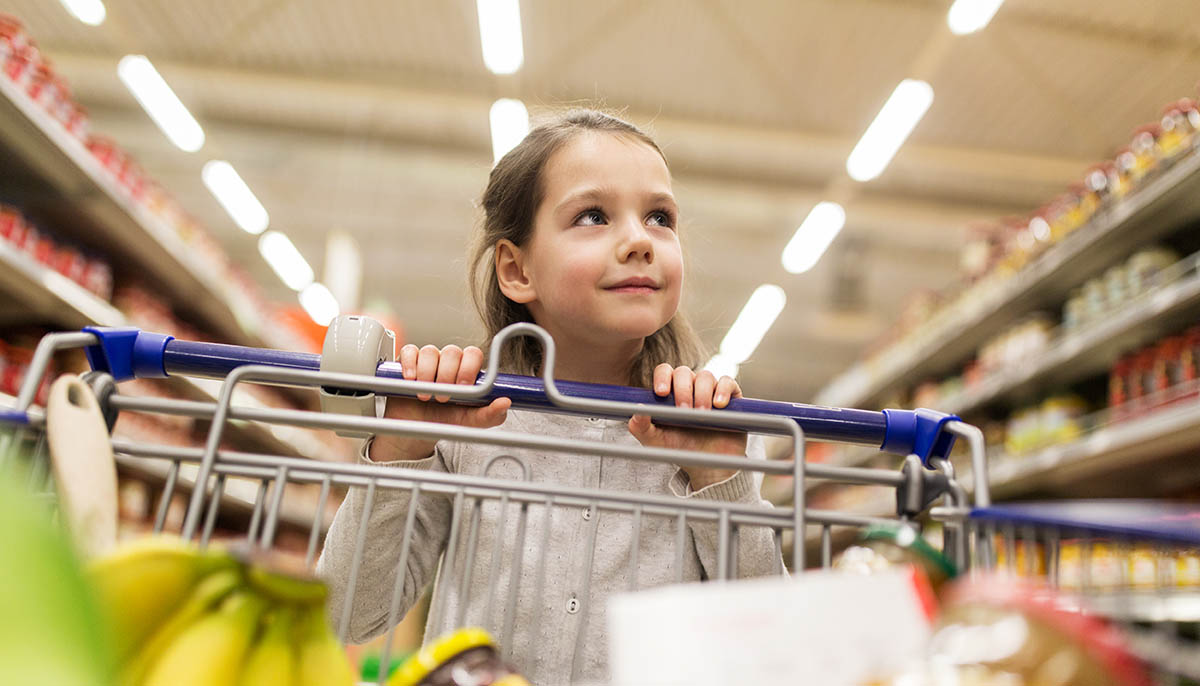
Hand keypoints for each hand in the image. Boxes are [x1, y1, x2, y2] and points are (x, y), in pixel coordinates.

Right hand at [369, 344, 510, 461]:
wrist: (419, 430)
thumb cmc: (447, 420)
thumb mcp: (471, 422)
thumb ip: (490, 414)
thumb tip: (505, 402)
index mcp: (467, 369)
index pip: (473, 354)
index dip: (469, 368)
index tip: (463, 387)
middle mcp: (449, 361)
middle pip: (452, 352)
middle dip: (448, 374)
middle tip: (443, 396)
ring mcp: (428, 359)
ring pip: (430, 351)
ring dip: (428, 373)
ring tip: (426, 395)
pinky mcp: (408, 362)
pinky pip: (409, 351)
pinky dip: (410, 364)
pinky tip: (411, 380)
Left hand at [628, 364, 746, 490]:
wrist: (707, 465)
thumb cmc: (679, 450)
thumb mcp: (654, 441)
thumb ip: (640, 427)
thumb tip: (636, 410)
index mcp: (670, 391)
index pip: (664, 372)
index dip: (662, 377)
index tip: (661, 393)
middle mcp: (690, 386)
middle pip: (684, 372)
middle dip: (683, 390)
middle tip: (684, 411)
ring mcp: (710, 390)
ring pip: (705, 376)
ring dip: (702, 394)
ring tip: (701, 415)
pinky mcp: (730, 397)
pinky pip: (727, 382)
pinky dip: (722, 390)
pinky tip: (718, 405)